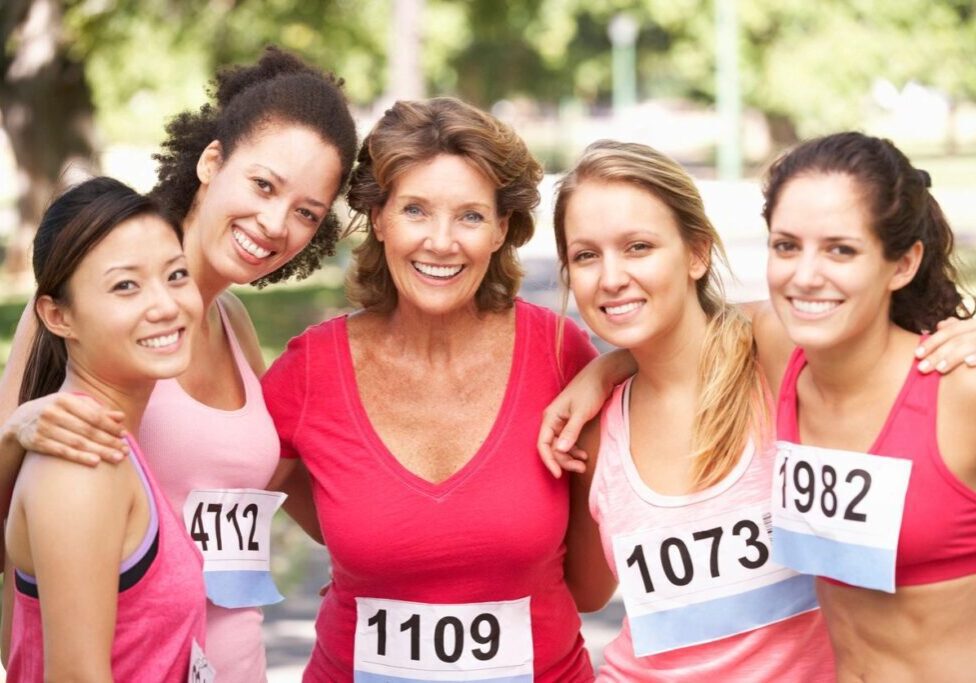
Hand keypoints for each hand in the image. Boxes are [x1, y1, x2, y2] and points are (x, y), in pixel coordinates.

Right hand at [5, 393, 127, 465]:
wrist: (21, 420)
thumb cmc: (57, 410)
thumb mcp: (74, 405)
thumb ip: (97, 410)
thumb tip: (121, 417)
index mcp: (64, 399)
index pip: (93, 415)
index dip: (110, 426)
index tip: (125, 435)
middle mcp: (52, 412)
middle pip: (87, 430)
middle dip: (109, 441)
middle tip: (126, 451)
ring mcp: (43, 427)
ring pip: (77, 442)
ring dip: (99, 451)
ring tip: (117, 458)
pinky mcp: (37, 442)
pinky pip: (62, 452)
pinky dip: (80, 457)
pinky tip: (96, 462)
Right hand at [538, 370, 615, 477]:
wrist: (602, 376)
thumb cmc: (590, 390)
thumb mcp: (581, 413)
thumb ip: (571, 431)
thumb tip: (560, 450)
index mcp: (551, 417)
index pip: (543, 444)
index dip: (549, 460)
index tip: (558, 474)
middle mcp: (553, 420)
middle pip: (552, 448)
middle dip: (564, 460)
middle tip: (581, 469)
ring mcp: (561, 422)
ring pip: (561, 446)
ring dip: (570, 458)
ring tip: (584, 465)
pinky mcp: (571, 423)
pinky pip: (568, 442)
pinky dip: (575, 450)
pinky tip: (584, 456)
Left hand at [915, 317, 975, 373]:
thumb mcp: (968, 336)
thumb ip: (954, 331)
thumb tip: (940, 325)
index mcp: (972, 325)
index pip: (949, 331)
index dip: (932, 342)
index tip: (916, 354)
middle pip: (956, 339)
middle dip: (937, 354)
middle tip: (922, 368)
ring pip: (969, 346)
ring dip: (952, 358)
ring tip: (939, 369)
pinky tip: (968, 363)